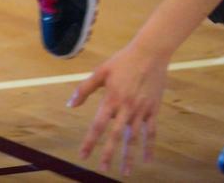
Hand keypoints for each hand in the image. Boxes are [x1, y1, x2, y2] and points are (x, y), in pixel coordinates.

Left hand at [68, 42, 169, 174]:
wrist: (150, 53)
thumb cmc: (123, 61)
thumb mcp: (101, 72)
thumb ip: (84, 89)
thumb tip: (70, 104)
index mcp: (112, 99)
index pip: (98, 125)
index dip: (90, 141)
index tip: (83, 155)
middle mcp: (127, 108)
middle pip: (116, 136)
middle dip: (108, 153)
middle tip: (102, 168)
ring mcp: (141, 110)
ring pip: (134, 138)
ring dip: (129, 156)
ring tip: (125, 172)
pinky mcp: (153, 110)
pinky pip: (152, 132)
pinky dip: (149, 147)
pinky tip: (146, 160)